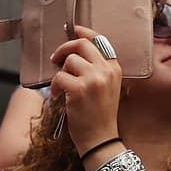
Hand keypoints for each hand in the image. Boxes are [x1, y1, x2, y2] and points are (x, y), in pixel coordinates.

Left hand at [49, 24, 121, 157]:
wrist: (101, 140)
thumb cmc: (100, 116)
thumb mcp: (106, 88)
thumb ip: (96, 69)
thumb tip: (73, 52)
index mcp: (115, 69)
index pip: (99, 40)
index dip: (83, 32)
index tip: (73, 30)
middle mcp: (106, 71)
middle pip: (81, 44)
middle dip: (64, 48)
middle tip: (56, 59)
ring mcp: (94, 79)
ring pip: (69, 60)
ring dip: (61, 73)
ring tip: (64, 88)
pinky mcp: (79, 89)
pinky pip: (59, 77)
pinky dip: (56, 87)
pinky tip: (60, 96)